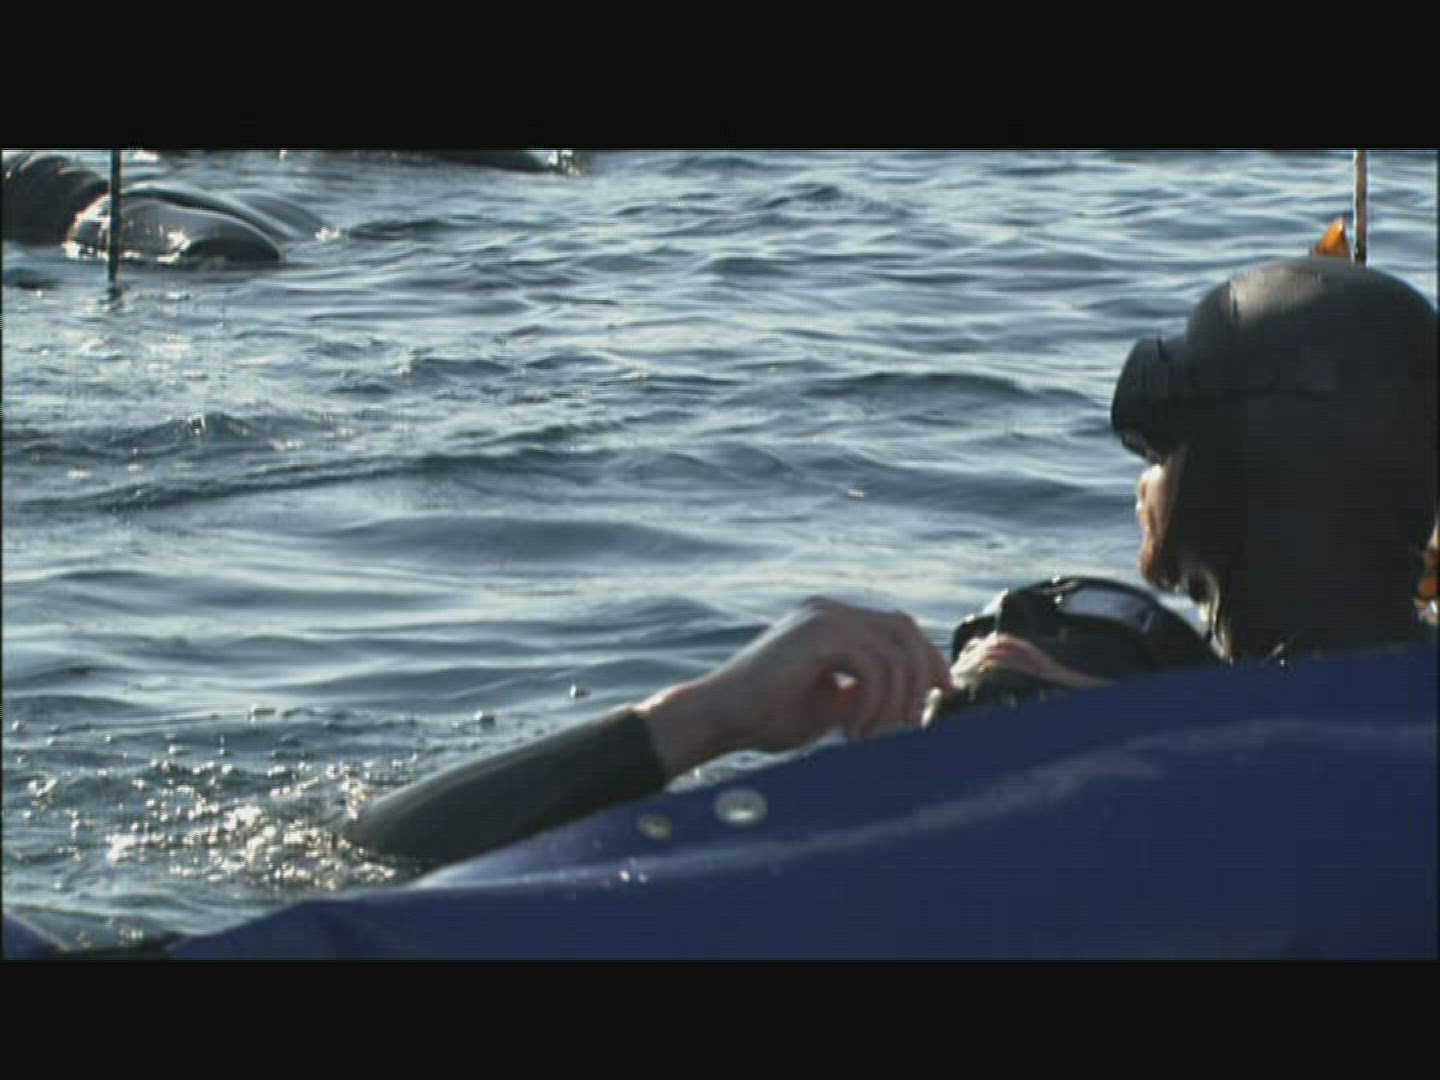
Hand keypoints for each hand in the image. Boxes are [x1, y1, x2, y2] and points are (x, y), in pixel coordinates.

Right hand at [639, 597, 952, 777]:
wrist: (719, 720)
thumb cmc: (767, 718)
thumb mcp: (832, 704)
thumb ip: (866, 693)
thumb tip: (913, 701)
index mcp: (832, 622)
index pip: (897, 628)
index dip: (926, 659)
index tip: (941, 695)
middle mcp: (829, 611)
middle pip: (904, 629)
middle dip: (923, 674)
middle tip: (916, 722)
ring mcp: (822, 617)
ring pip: (893, 651)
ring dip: (895, 701)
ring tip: (873, 737)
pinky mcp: (816, 634)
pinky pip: (872, 664)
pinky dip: (874, 702)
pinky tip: (854, 732)